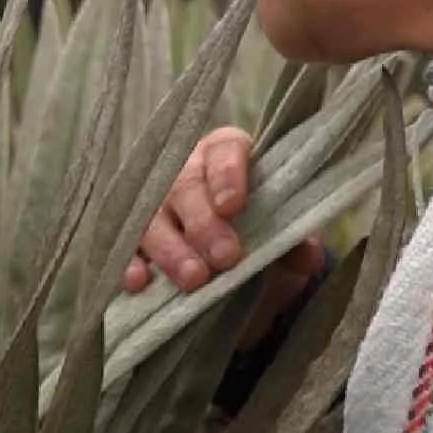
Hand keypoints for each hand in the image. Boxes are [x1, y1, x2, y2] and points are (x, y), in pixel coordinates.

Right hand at [124, 126, 327, 347]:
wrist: (232, 259)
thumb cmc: (257, 229)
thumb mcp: (281, 233)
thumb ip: (294, 240)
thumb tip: (307, 255)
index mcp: (226, 155)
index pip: (226, 150)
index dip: (228, 174)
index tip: (234, 206)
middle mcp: (185, 172)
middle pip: (185, 185)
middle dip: (203, 222)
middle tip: (225, 257)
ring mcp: (154, 204)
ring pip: (152, 217)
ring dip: (171, 249)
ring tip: (194, 279)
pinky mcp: (133, 238)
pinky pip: (124, 246)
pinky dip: (129, 263)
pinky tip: (139, 282)